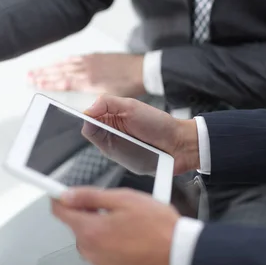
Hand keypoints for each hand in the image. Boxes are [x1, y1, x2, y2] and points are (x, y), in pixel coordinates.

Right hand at [28, 53, 144, 96]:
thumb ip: (97, 105)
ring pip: (65, 64)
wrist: (143, 70)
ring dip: (50, 67)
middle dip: (42, 74)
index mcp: (89, 81)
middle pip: (59, 71)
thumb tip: (83, 111)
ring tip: (37, 69)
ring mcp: (90, 62)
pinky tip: (61, 62)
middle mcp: (86, 70)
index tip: (33, 83)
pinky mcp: (96, 57)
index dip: (47, 82)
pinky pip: (75, 58)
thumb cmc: (130, 86)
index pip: (62, 82)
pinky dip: (64, 60)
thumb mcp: (113, 99)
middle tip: (28, 76)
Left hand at [52, 187, 179, 264]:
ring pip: (89, 239)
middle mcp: (91, 251)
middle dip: (87, 213)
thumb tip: (67, 195)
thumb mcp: (123, 199)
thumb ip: (90, 196)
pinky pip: (101, 252)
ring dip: (99, 228)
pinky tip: (129, 237)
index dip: (60, 198)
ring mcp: (101, 264)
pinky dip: (109, 242)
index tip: (63, 193)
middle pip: (75, 225)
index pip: (59, 212)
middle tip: (111, 206)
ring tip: (126, 222)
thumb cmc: (157, 227)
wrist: (179, 255)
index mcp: (90, 230)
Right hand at [84, 94, 198, 175]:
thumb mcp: (131, 106)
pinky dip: (116, 155)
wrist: (178, 144)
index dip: (87, 117)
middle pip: (91, 132)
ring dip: (107, 142)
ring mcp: (116, 147)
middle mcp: (111, 132)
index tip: (89, 117)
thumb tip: (87, 110)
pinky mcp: (122, 161)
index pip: (89, 117)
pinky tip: (126, 150)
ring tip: (124, 138)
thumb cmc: (158, 123)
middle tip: (110, 127)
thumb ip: (107, 103)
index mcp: (111, 116)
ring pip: (100, 146)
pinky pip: (111, 159)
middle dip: (97, 130)